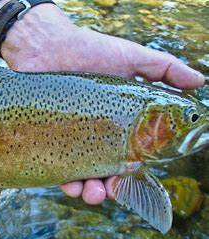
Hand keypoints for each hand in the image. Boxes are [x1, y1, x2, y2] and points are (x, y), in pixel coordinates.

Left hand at [0, 0, 204, 204]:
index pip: (129, 153)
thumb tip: (199, 83)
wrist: (46, 45)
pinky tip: (68, 184)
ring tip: (90, 193)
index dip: (132, 170)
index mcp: (117, 120)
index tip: (131, 178)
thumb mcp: (131, 57)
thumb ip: (165, 69)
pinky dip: (62, 179)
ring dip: (87, 190)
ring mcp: (69, 136)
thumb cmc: (89, 50)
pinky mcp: (46, 137)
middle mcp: (94, 132)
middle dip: (107, 187)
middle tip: (107, 192)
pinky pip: (54, 165)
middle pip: (104, 170)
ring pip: (80, 174)